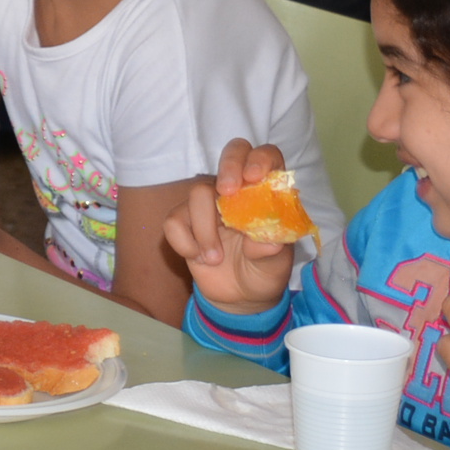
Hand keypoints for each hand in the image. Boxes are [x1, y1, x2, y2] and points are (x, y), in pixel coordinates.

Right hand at [161, 138, 300, 312]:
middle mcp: (239, 190)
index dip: (260, 159)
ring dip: (204, 230)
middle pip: (233, 153)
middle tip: (226, 192)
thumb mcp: (276, 267)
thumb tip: (267, 242)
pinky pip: (173, 221)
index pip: (267, 157)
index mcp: (267, 193)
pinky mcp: (185, 220)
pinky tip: (199, 257)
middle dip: (229, 167)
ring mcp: (210, 203)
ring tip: (214, 258)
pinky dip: (184, 242)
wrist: (240, 296)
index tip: (253, 178)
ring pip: (197, 192)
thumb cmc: (264, 271)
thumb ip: (272, 252)